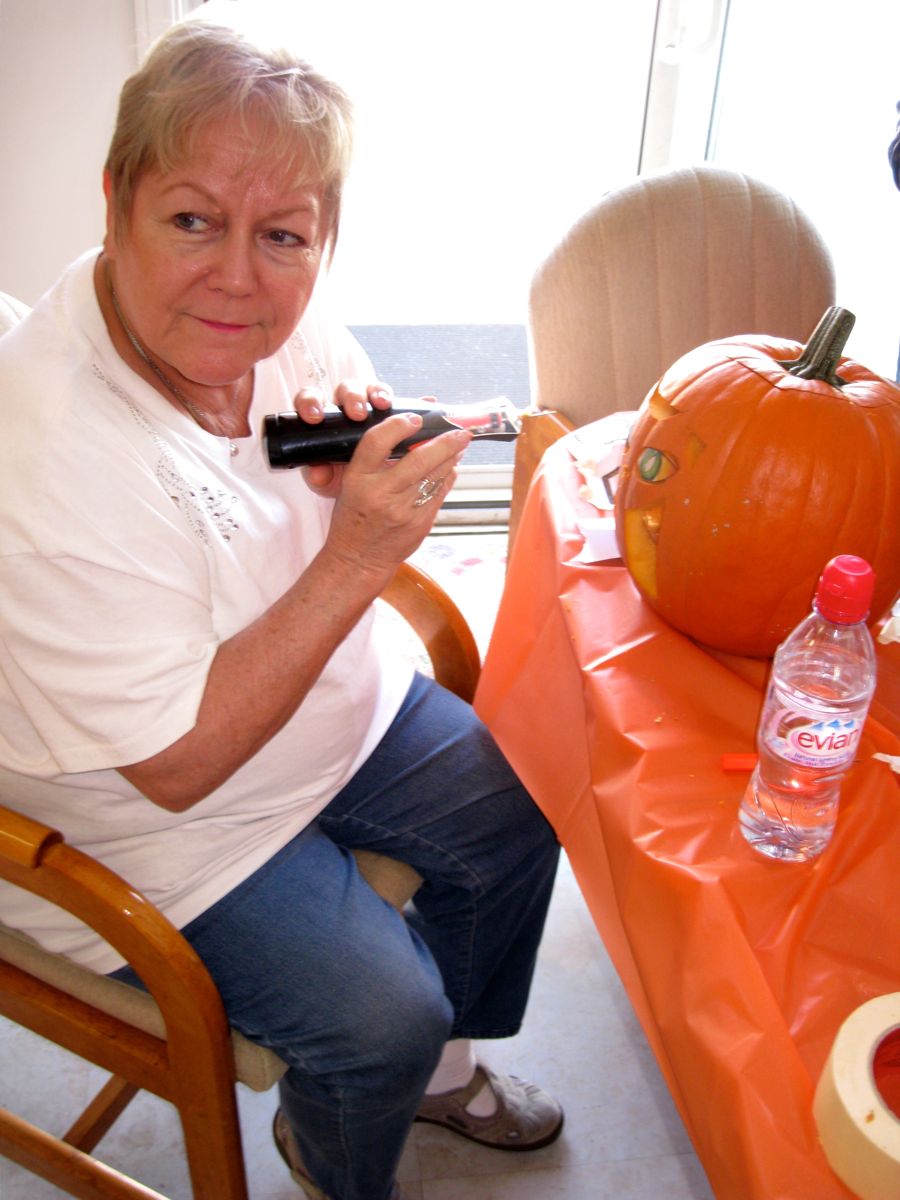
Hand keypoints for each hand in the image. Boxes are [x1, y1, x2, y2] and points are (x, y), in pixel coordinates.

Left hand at [295, 380, 393, 496]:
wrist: (367, 482)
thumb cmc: (341, 474)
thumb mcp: (329, 480)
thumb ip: (321, 477)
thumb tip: (318, 474)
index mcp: (321, 420)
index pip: (310, 401)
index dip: (309, 404)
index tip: (314, 419)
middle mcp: (341, 408)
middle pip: (341, 390)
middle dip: (349, 398)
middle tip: (356, 414)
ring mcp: (363, 404)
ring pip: (364, 388)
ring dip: (371, 394)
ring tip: (379, 405)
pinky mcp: (382, 407)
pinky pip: (384, 393)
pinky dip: (386, 395)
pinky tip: (389, 404)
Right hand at [323, 412, 471, 581]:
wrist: (359, 558)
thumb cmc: (354, 518)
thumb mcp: (352, 484)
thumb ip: (376, 460)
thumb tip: (414, 434)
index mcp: (357, 479)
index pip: (377, 442)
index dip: (398, 425)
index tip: (414, 419)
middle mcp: (380, 494)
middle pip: (419, 459)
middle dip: (445, 441)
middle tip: (461, 431)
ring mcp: (403, 511)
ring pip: (436, 476)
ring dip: (452, 457)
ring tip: (460, 445)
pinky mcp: (420, 523)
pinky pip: (441, 492)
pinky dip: (448, 476)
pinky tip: (451, 467)